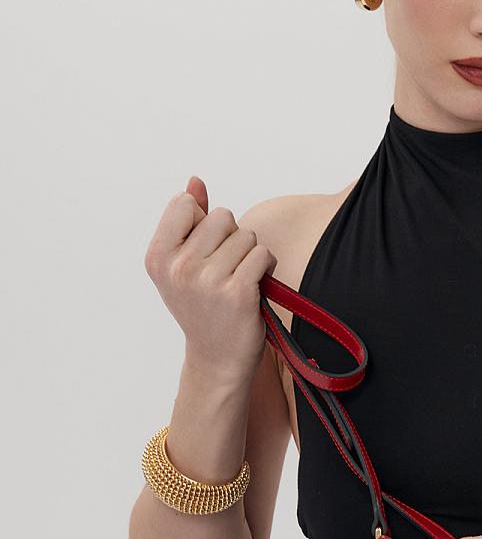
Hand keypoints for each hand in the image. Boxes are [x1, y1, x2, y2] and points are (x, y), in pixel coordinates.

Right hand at [143, 175, 277, 384]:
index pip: (184, 204)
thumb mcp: (184, 264)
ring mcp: (206, 280)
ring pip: (247, 235)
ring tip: (240, 279)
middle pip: (222, 217)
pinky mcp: (237, 293)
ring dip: (251, 254)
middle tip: (226, 269)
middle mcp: (178, 267)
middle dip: (232, 238)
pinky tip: (256, 287)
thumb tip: (195, 181)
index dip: (204, 222)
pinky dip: (266, 268)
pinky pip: (262, 255)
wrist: (218, 358)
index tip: (204, 251)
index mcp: (158, 256)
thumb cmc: (203, 306)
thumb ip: (189, 220)